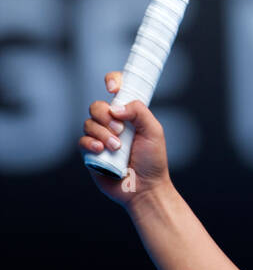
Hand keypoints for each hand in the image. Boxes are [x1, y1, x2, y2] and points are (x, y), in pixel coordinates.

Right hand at [79, 71, 171, 205]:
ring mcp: (100, 138)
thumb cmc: (152, 160)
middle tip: (120, 130)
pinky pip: (82, 141)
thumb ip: (139, 111)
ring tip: (116, 148)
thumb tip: (116, 107)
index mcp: (129, 114)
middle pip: (97, 106)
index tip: (113, 88)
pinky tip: (100, 150)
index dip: (112, 82)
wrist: (145, 188)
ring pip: (88, 123)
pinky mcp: (91, 153)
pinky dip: (90, 143)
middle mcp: (113, 123)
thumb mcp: (154, 131)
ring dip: (102, 133)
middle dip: (105, 115)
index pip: (117, 89)